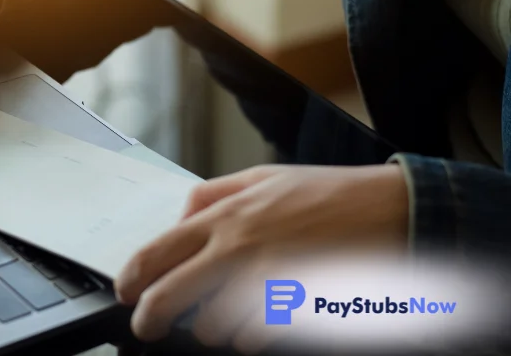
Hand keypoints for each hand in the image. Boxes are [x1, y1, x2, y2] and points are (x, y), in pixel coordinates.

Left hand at [114, 164, 407, 349]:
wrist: (390, 209)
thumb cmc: (328, 194)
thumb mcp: (260, 177)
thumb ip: (212, 196)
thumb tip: (179, 221)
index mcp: (223, 215)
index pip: (156, 250)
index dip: (132, 277)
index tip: (126, 292)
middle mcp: (234, 246)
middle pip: (169, 296)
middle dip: (151, 319)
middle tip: (150, 327)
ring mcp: (262, 279)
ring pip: (210, 327)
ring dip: (214, 329)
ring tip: (232, 316)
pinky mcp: (289, 307)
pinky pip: (250, 340)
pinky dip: (250, 337)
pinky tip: (264, 321)